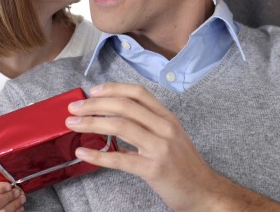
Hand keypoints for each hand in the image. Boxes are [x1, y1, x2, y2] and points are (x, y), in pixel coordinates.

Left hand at [66, 82, 279, 211]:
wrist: (205, 191)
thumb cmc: (184, 163)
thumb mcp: (171, 135)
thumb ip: (148, 124)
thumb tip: (115, 117)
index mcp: (167, 116)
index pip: (138, 92)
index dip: (113, 88)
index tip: (93, 91)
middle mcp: (164, 127)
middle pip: (125, 106)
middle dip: (95, 104)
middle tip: (74, 108)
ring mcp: (160, 147)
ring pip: (120, 126)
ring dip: (91, 123)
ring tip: (73, 124)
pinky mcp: (154, 169)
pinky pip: (120, 159)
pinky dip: (97, 156)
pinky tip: (83, 153)